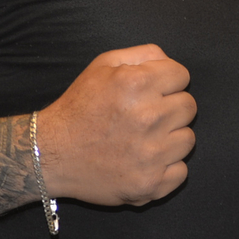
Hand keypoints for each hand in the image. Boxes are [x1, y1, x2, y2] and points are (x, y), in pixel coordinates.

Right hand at [37, 45, 195, 206]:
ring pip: (188, 140)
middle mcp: (147, 118)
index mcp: (137, 84)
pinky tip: (143, 162)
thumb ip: (143, 54)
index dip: (167, 81)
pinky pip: (181, 172)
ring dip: (170, 138)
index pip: (182, 76)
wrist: (50, 155)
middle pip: (189, 107)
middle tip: (146, 116)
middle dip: (170, 108)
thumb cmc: (78, 107)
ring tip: (143, 139)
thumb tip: (170, 63)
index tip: (153, 92)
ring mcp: (150, 155)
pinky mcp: (149, 184)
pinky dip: (166, 168)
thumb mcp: (102, 65)